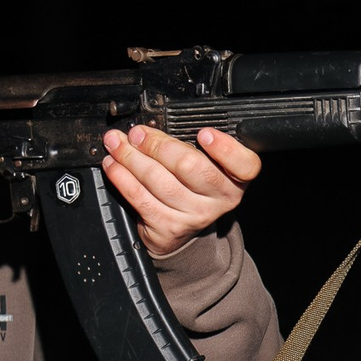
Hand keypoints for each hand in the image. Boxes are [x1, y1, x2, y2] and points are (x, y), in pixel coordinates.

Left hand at [102, 124, 261, 256]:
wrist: (182, 232)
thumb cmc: (192, 188)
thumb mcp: (206, 166)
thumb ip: (192, 147)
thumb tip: (151, 128)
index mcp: (235, 179)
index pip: (245, 165)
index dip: (225, 149)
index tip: (204, 134)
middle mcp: (220, 199)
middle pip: (190, 167)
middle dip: (157, 145)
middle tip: (137, 134)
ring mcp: (194, 215)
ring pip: (159, 181)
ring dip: (132, 158)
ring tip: (117, 145)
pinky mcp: (169, 227)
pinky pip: (141, 198)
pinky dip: (123, 178)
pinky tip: (114, 166)